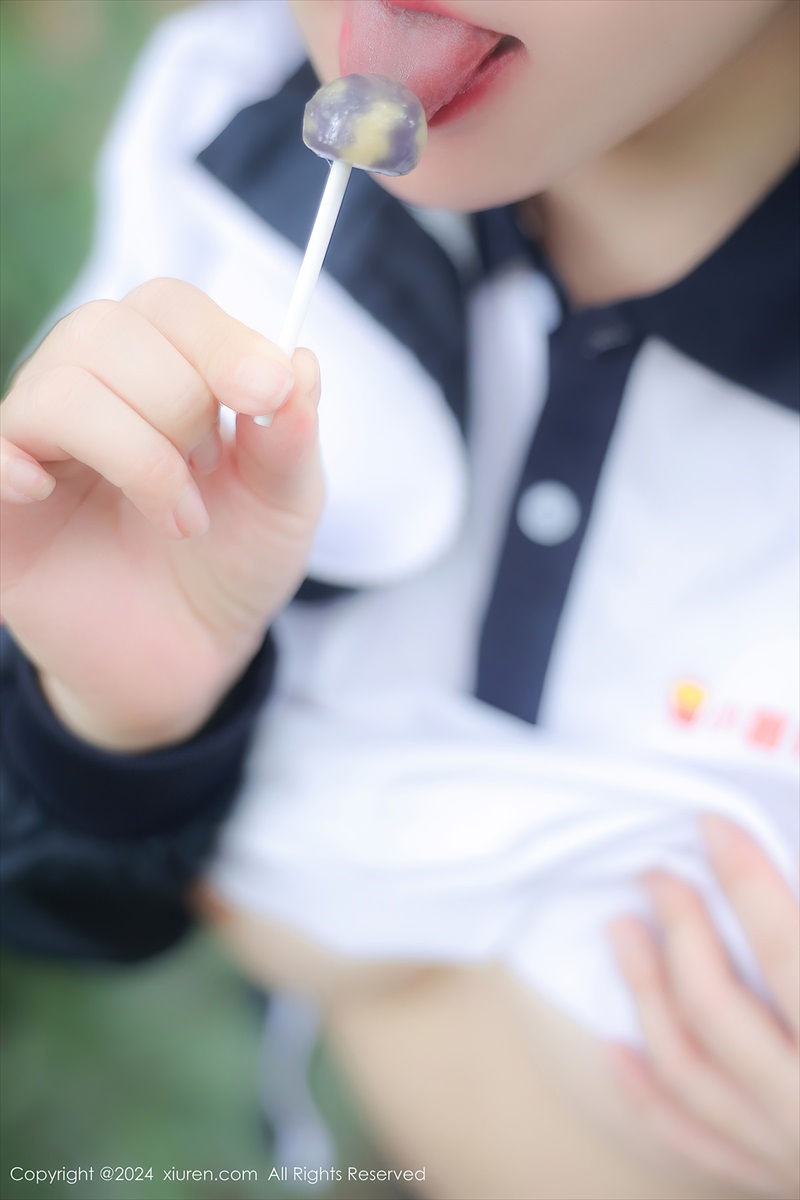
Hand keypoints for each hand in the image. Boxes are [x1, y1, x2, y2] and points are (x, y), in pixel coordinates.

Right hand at [0, 279, 322, 749]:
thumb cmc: (232, 566)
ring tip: (179, 519)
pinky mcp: (2, 505)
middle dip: (182, 404)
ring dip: (138, 454)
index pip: (169, 307)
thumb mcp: (284, 506)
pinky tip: (49, 494)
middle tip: (208, 475)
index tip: (268, 393)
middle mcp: (91, 391)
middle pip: (109, 330)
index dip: (220, 341)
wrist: (188, 658)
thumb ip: (290, 438)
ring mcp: (38, 443)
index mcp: (161, 371)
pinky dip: (14, 460)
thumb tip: (301, 360)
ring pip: (61, 386)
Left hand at [609, 816, 799, 1198]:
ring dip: (646, 994)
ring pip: (690, 1070)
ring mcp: (792, 1156)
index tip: (711, 826)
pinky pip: (695, 1141)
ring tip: (621, 929)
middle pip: (720, 1009)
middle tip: (659, 874)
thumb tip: (797, 836)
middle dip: (683, 929)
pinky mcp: (780, 1182)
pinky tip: (617, 1049)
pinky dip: (649, 1095)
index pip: (787, 954)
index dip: (746, 882)